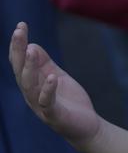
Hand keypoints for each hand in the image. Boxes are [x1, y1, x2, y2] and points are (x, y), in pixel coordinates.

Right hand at [9, 22, 101, 146]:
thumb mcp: (56, 76)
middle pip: (20, 71)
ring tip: (31, 49)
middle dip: (18, 51)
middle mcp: (31, 94)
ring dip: (29, 67)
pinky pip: (47, 102)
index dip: (18, 45)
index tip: (20, 26)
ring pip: (30, 86)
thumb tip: (32, 45)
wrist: (85, 126)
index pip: (20, 63)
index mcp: (32, 84)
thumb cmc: (69, 100)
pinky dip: (48, 89)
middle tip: (18, 31)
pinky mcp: (54, 115)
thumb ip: (45, 64)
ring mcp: (41, 106)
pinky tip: (51, 76)